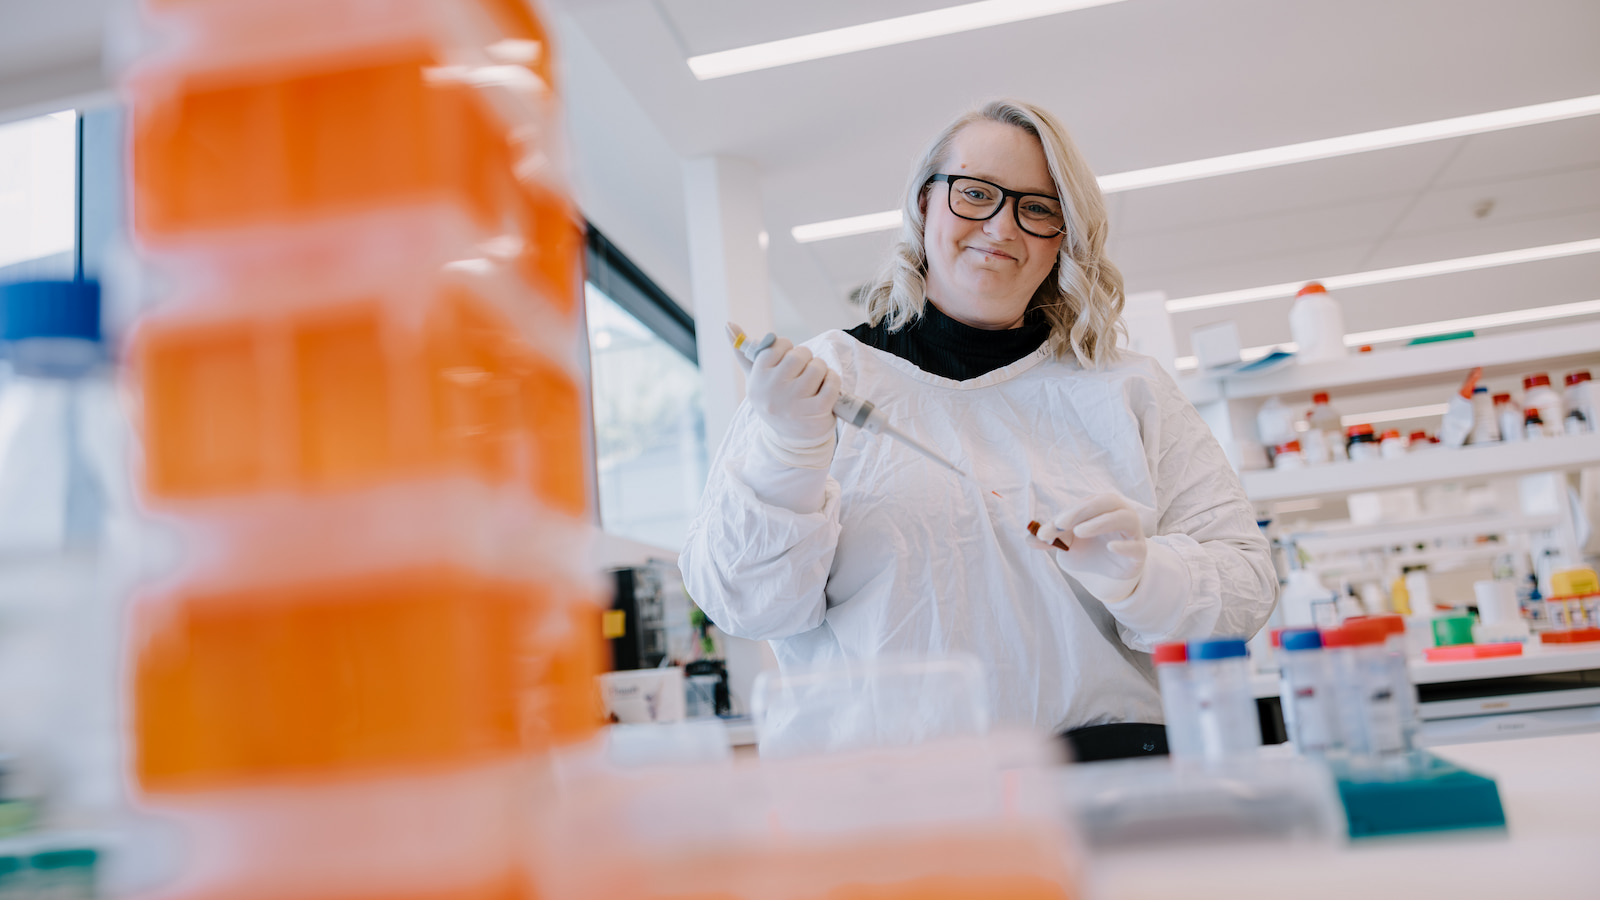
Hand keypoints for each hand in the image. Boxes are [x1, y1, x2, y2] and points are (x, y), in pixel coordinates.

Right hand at [740, 335, 841, 462]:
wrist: (791, 441)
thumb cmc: (774, 401)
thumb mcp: (756, 379)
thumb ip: (744, 352)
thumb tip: (727, 324)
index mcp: (758, 378)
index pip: (778, 345)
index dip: (788, 350)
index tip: (787, 363)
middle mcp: (773, 389)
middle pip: (800, 354)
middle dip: (806, 360)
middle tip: (803, 373)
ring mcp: (795, 402)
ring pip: (818, 367)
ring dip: (821, 371)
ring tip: (814, 384)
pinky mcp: (816, 411)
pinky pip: (832, 382)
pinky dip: (833, 381)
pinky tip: (825, 390)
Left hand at [1034, 492, 1148, 603]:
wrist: (1109, 577)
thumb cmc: (1090, 552)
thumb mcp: (1068, 545)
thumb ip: (1051, 539)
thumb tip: (1028, 538)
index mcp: (1101, 507)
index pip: (1084, 504)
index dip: (1064, 515)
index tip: (1045, 531)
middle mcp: (1119, 513)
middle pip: (1106, 502)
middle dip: (1082, 510)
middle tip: (1061, 524)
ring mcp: (1132, 532)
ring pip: (1123, 518)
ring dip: (1101, 522)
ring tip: (1080, 532)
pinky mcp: (1139, 553)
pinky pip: (1136, 546)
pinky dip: (1124, 546)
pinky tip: (1110, 548)